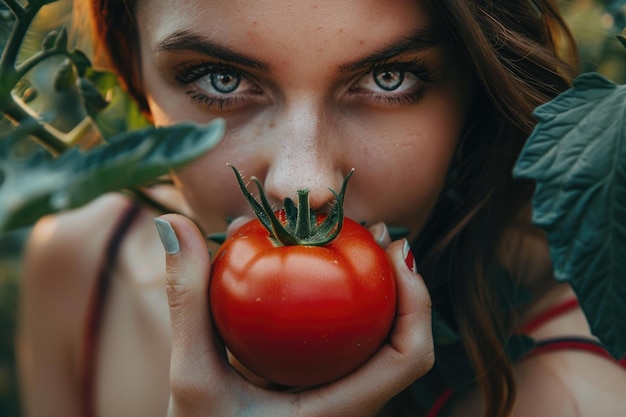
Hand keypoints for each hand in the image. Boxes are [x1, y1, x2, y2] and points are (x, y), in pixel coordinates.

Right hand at [155, 214, 433, 416]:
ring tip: (348, 240)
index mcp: (343, 411)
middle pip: (403, 341)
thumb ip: (187, 301)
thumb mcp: (190, 377)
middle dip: (398, 282)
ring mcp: (340, 398)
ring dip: (372, 289)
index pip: (410, 358)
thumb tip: (173, 222)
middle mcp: (353, 405)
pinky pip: (346, 345)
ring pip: (376, 341)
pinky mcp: (322, 392)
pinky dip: (339, 305)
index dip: (418, 301)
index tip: (396, 250)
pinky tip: (310, 274)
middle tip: (371, 231)